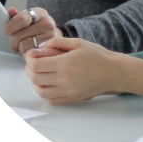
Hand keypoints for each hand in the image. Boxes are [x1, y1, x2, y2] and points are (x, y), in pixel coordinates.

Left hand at [5, 7, 62, 53]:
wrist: (55, 37)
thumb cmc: (39, 27)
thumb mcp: (30, 18)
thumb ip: (18, 16)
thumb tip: (10, 11)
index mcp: (40, 13)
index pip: (22, 18)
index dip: (10, 26)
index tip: (7, 31)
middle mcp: (47, 23)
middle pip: (18, 35)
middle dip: (13, 41)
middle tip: (14, 42)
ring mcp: (50, 36)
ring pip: (23, 46)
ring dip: (20, 48)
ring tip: (25, 45)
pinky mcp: (49, 48)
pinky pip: (29, 54)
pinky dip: (26, 54)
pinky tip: (30, 50)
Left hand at [24, 38, 142, 104]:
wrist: (113, 72)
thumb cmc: (98, 56)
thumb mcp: (78, 42)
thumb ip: (58, 42)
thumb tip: (41, 46)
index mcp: (65, 63)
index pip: (36, 65)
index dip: (29, 59)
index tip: (31, 54)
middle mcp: (64, 79)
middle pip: (35, 78)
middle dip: (29, 69)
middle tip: (32, 62)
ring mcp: (67, 91)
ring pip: (40, 91)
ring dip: (34, 82)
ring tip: (38, 73)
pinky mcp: (71, 99)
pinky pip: (50, 100)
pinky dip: (44, 92)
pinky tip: (46, 84)